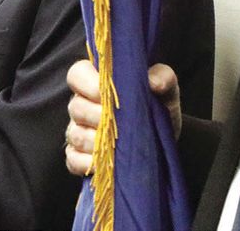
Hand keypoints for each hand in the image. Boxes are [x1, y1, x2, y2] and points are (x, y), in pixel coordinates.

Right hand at [63, 60, 182, 176]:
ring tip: (118, 145)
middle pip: (75, 107)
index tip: (107, 95)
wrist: (163, 140)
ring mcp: (78, 131)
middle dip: (97, 116)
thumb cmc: (159, 107)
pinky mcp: (79, 156)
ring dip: (96, 141)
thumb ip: (163, 77)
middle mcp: (82, 104)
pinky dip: (87, 163)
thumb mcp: (166, 89)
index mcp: (96, 82)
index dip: (88, 84)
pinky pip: (73, 159)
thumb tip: (153, 83)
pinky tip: (105, 164)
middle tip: (120, 124)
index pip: (77, 74)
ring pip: (75, 134)